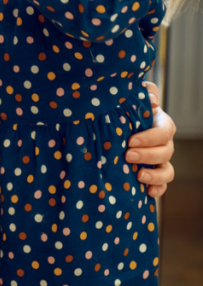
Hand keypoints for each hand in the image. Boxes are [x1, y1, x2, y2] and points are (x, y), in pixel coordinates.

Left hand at [126, 81, 175, 196]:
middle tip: (127, 156)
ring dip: (155, 176)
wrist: (117, 124)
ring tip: (139, 176)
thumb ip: (146, 93)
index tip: (130, 141)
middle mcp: (164, 144)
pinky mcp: (154, 175)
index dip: (150, 138)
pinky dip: (157, 190)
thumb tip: (153, 102)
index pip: (163, 132)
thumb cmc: (127, 108)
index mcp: (161, 124)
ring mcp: (160, 161)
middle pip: (165, 153)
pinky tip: (146, 192)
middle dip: (147, 156)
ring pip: (167, 171)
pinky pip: (162, 186)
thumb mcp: (135, 96)